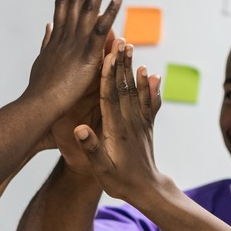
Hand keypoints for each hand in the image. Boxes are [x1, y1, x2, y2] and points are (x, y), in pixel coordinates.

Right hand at [24, 0, 122, 114]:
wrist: (38, 106)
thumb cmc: (38, 91)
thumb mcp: (41, 61)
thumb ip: (47, 42)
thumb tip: (48, 27)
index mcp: (56, 35)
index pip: (64, 1)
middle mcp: (65, 33)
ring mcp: (75, 42)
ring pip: (88, 6)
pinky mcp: (87, 54)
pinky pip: (101, 28)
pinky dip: (110, 10)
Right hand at [60, 42, 164, 201]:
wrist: (146, 190)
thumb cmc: (120, 182)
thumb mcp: (101, 169)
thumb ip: (91, 148)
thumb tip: (79, 129)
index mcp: (116, 130)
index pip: (111, 97)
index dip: (108, 75)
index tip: (107, 56)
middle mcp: (131, 122)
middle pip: (124, 87)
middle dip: (121, 63)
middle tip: (120, 40)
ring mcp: (140, 123)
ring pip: (136, 90)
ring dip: (132, 68)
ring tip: (131, 48)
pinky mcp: (146, 126)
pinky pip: (148, 102)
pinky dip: (149, 86)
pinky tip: (150, 73)